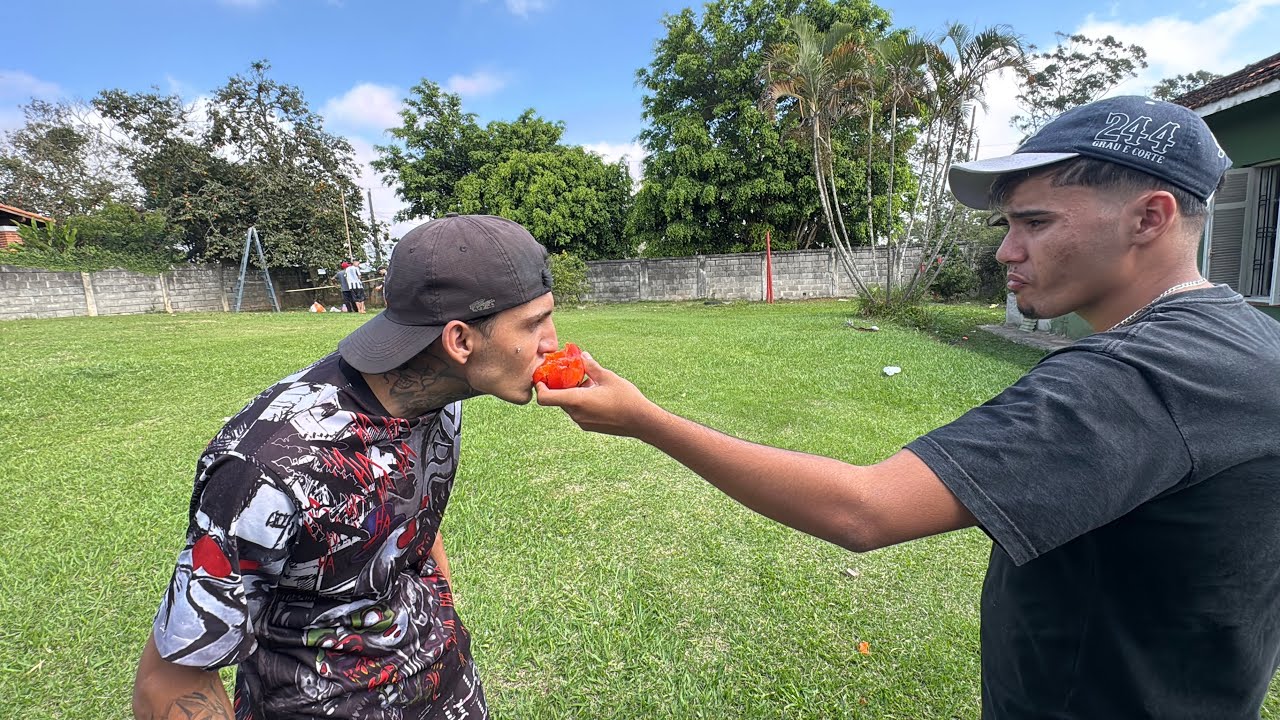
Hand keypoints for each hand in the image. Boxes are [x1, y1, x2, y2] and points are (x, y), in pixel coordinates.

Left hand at [535, 352, 660, 436]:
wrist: (641, 422)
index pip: (545, 398)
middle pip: (557, 399)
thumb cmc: (626, 399)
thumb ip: (592, 367)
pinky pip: (577, 411)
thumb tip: (582, 355)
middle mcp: (576, 414)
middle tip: (569, 372)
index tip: (542, 377)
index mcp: (576, 401)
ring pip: (568, 405)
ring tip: (588, 382)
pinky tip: (595, 393)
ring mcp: (582, 422)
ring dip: (572, 393)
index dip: (540, 387)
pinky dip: (579, 401)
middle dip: (560, 385)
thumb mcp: (608, 377)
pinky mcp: (589, 426)